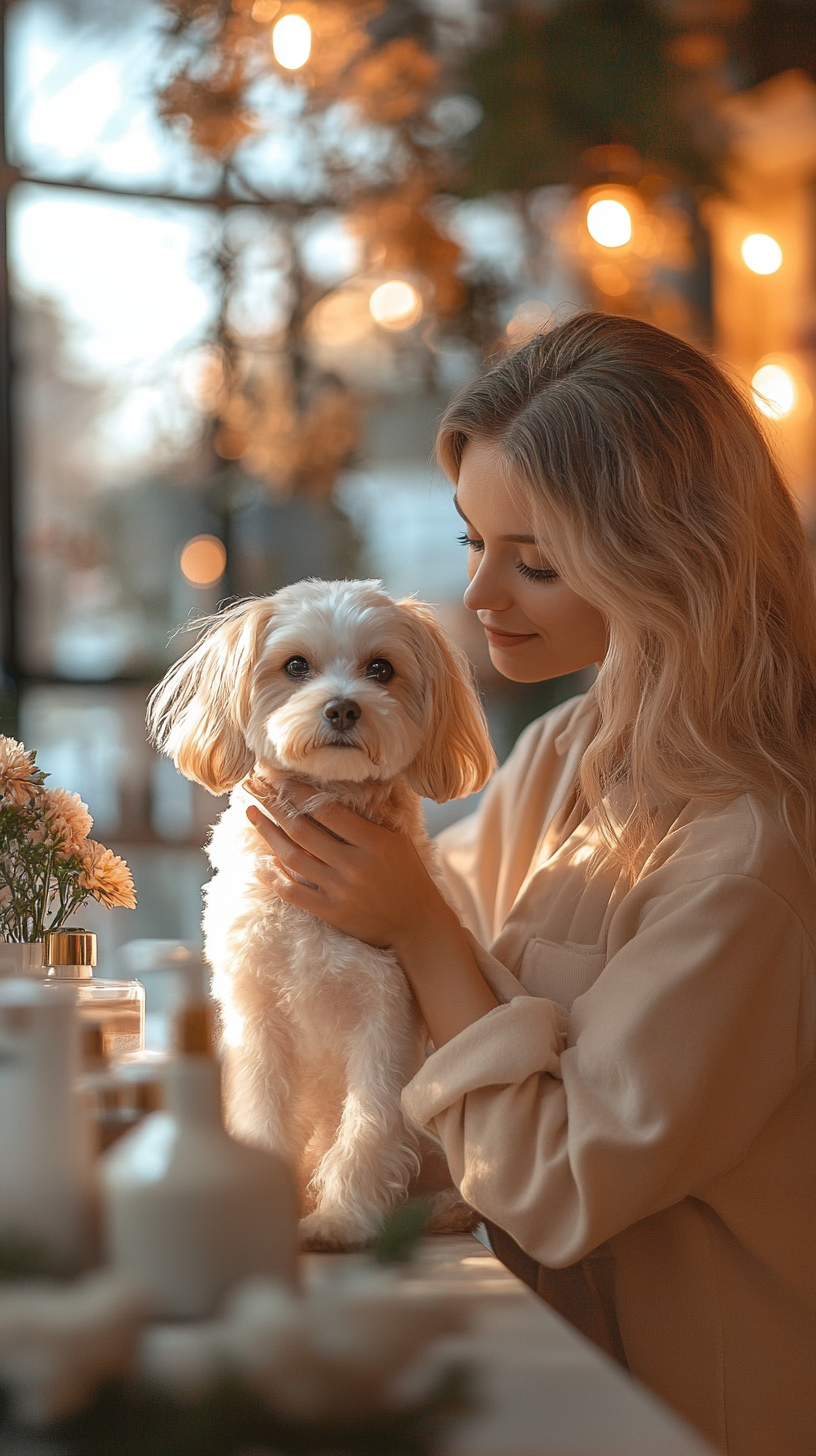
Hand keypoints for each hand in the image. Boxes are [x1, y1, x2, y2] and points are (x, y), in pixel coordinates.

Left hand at [246, 784, 453, 953]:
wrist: (417, 925)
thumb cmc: (409, 876)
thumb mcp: (398, 839)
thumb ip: (374, 815)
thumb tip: (345, 787)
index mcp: (374, 843)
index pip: (327, 811)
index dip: (300, 794)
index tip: (283, 781)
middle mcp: (354, 866)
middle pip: (303, 830)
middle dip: (276, 807)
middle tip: (258, 789)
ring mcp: (340, 891)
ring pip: (293, 858)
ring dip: (268, 834)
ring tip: (252, 815)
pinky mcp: (331, 913)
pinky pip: (293, 892)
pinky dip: (273, 877)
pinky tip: (259, 862)